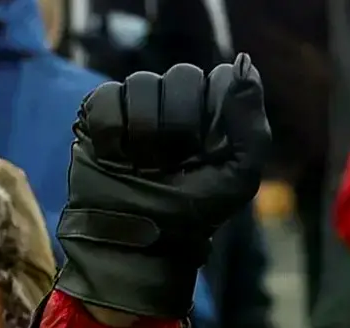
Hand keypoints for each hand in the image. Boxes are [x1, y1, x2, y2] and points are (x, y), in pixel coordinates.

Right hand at [57, 56, 271, 320]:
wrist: (138, 243)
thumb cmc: (192, 214)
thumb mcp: (237, 176)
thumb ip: (250, 124)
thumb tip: (244, 62)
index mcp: (216, 114)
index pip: (221, 79)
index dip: (215, 114)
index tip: (210, 152)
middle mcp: (177, 102)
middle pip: (184, 75)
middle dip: (182, 126)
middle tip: (175, 163)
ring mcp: (137, 104)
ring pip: (143, 83)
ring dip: (147, 134)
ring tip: (144, 165)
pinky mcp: (99, 113)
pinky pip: (108, 99)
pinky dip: (115, 135)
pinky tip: (119, 159)